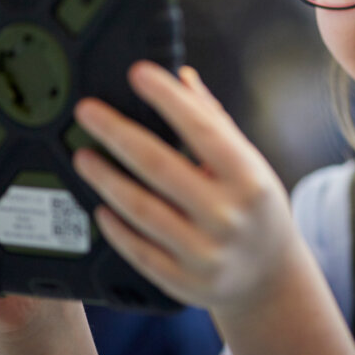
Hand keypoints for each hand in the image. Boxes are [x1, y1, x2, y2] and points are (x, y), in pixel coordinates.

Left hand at [72, 61, 306, 315]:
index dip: (167, 98)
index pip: (201, 129)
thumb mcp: (249, 162)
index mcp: (249, 178)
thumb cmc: (254, 206)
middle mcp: (228, 215)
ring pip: (141, 210)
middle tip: (87, 111)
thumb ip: (214, 122)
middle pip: (159, 166)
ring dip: (106, 178)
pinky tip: (100, 205)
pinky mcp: (183, 281)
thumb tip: (181, 78)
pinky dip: (116, 226)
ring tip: (83, 156)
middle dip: (117, 133)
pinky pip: (138, 250)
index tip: (137, 73)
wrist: (271, 276)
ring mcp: (205, 252)